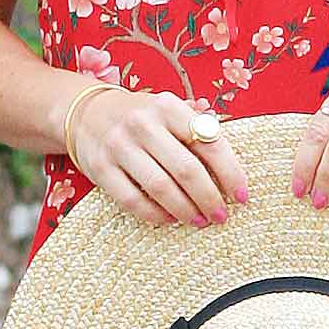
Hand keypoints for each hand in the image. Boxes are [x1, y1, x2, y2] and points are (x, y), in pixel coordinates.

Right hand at [68, 86, 252, 230]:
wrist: (86, 114)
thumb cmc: (141, 117)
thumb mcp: (169, 110)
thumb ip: (198, 129)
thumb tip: (233, 162)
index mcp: (168, 107)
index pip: (209, 142)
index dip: (230, 172)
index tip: (241, 195)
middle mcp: (143, 124)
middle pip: (187, 169)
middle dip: (209, 198)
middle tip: (221, 216)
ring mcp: (119, 146)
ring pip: (161, 188)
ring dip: (185, 210)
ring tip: (199, 221)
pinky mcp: (101, 169)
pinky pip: (133, 200)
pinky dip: (155, 215)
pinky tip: (170, 220)